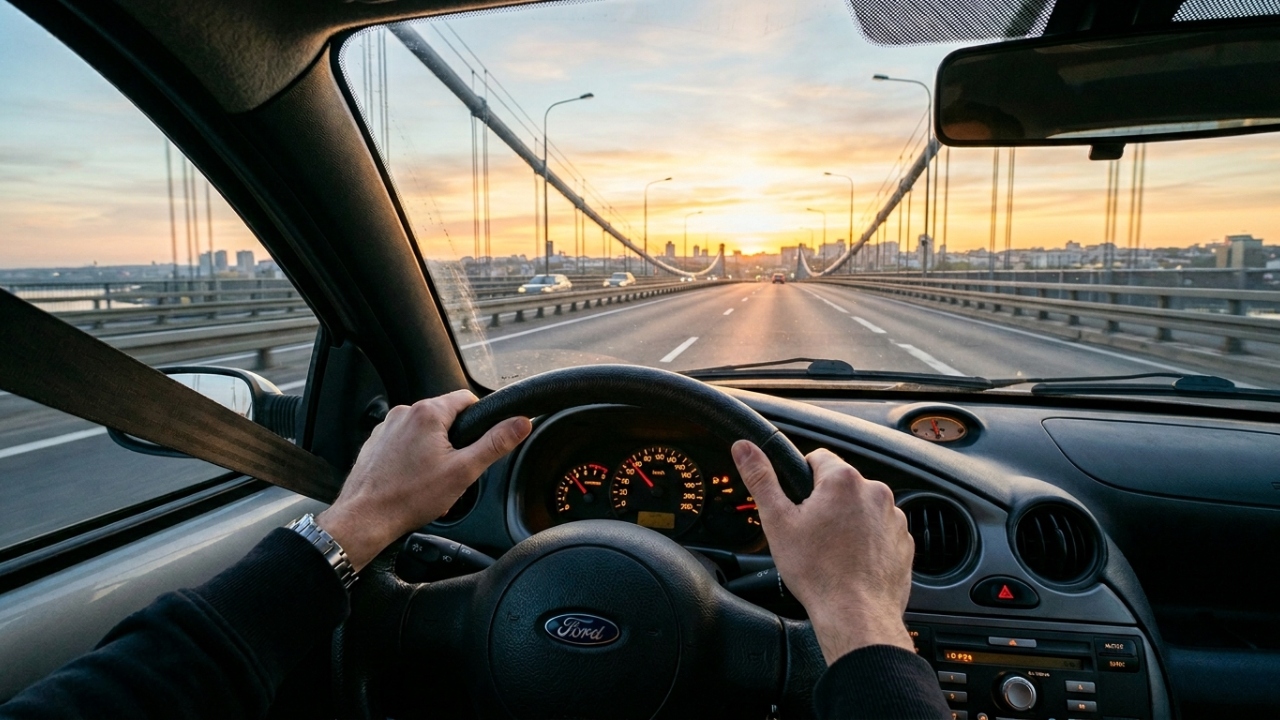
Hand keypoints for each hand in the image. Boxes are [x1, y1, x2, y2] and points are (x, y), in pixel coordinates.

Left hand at [316, 390, 531, 570]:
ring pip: (424, 432)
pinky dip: (414, 458)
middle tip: (455, 472)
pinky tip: (414, 482)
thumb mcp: (464, 471)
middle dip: (455, 443)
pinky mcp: (376, 443)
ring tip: (432, 482)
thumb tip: (521, 423)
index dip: (480, 420)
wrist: (365, 518)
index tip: (480, 442)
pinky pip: (405, 443)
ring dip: (435, 452)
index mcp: (428, 413)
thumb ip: (495, 443)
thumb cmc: (410, 497)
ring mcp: (387, 428)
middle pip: (445, 418)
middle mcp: (404, 413)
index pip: (466, 399)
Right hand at [731, 441, 914, 663]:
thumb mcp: (777, 521)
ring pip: (862, 508)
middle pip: (841, 485)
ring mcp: (894, 518)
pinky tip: (851, 561)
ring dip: (848, 521)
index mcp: (843, 480)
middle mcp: (875, 492)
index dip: (802, 479)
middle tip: (810, 532)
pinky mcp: (903, 542)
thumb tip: (744, 448)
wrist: (856, 616)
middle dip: (825, 502)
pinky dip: (867, 541)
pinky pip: (881, 531)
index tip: (797, 503)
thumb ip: (761, 479)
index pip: (818, 458)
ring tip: (832, 551)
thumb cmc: (818, 572)